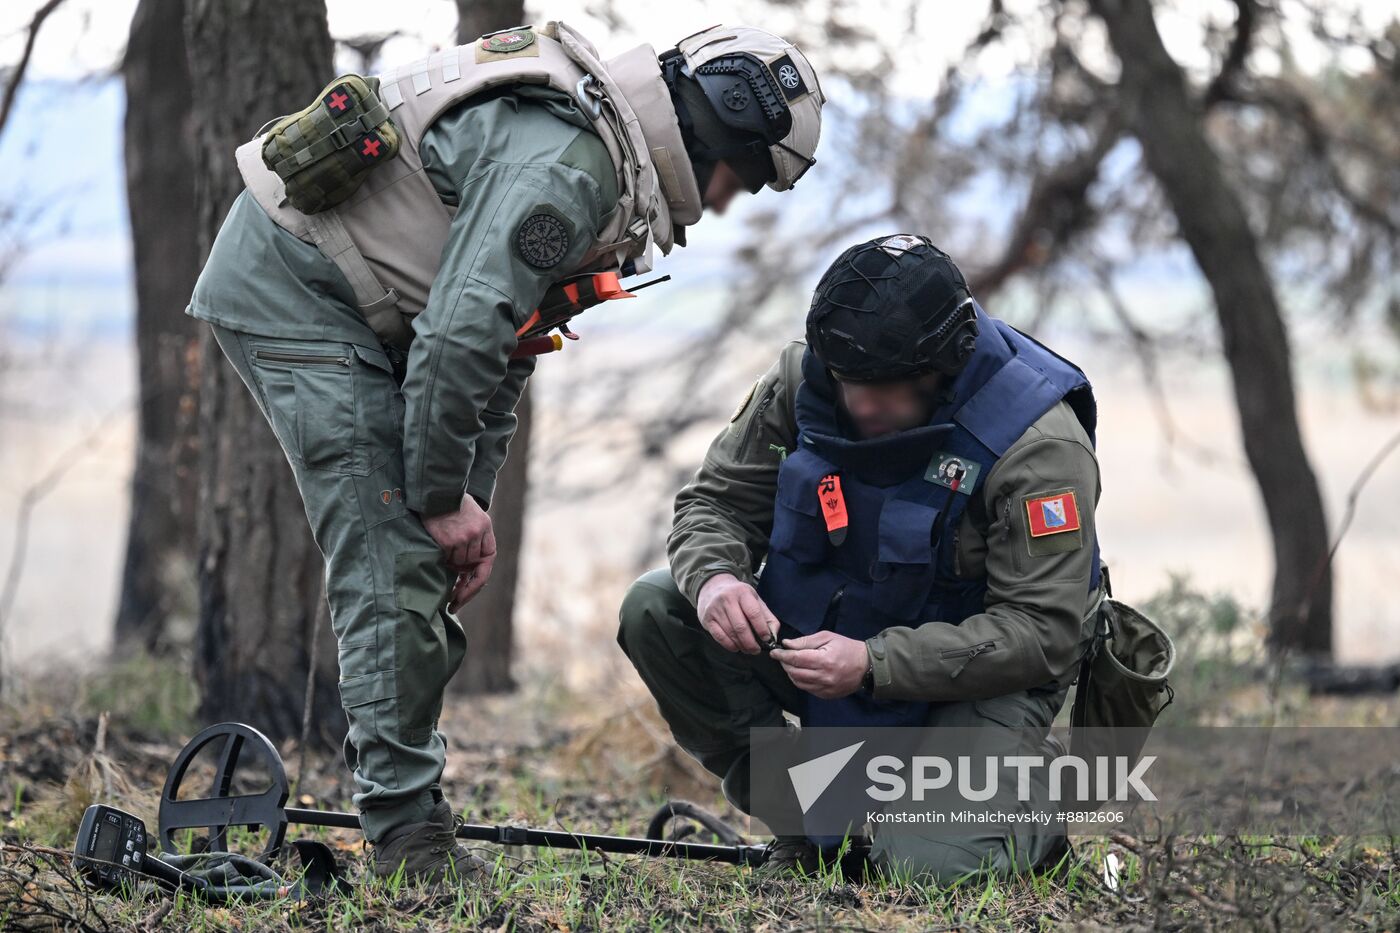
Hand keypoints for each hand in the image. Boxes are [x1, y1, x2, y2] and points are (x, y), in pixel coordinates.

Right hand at [421, 496, 495, 612]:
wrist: (439, 491)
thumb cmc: (455, 507)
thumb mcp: (474, 519)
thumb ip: (477, 542)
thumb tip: (469, 572)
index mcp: (486, 530)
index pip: (486, 565)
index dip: (476, 585)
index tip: (465, 598)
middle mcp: (477, 535)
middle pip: (470, 566)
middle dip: (461, 578)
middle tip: (453, 597)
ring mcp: (462, 539)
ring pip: (457, 564)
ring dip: (451, 562)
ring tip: (446, 547)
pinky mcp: (447, 541)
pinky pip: (446, 559)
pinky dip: (442, 556)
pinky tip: (440, 545)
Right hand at [696, 573, 780, 654]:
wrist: (712, 588)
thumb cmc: (738, 597)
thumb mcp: (755, 600)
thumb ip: (767, 617)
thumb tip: (773, 635)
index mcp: (742, 592)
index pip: (754, 613)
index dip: (762, 629)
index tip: (766, 639)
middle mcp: (727, 599)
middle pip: (741, 627)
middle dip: (751, 643)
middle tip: (756, 650)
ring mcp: (715, 609)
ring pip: (730, 633)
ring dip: (741, 645)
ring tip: (748, 649)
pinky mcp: (707, 619)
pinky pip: (719, 637)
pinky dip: (729, 645)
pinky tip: (736, 647)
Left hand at [770, 631, 868, 698]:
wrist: (866, 666)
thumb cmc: (847, 647)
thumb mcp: (827, 637)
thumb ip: (806, 641)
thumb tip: (787, 644)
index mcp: (824, 660)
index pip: (796, 659)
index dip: (782, 655)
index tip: (774, 652)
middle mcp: (823, 677)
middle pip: (794, 672)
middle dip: (785, 664)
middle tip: (782, 656)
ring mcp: (825, 688)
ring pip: (798, 682)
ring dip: (790, 673)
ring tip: (791, 664)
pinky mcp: (826, 695)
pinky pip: (806, 689)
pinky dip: (800, 680)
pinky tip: (801, 672)